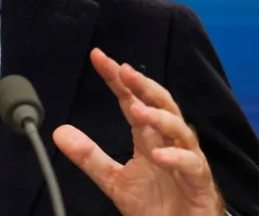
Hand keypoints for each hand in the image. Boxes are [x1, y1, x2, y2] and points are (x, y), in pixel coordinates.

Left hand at [53, 49, 224, 215]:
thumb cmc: (155, 204)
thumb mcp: (113, 179)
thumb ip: (89, 156)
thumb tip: (59, 132)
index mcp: (148, 137)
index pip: (132, 100)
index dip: (117, 79)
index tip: (98, 57)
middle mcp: (169, 142)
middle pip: (161, 104)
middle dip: (143, 85)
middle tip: (123, 70)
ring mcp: (186, 159)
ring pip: (179, 129)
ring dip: (158, 117)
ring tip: (136, 109)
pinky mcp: (198, 182)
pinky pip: (191, 164)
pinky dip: (176, 158)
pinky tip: (159, 155)